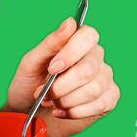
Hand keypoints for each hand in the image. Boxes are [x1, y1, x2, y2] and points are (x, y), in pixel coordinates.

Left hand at [5, 18, 119, 136]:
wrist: (28, 114)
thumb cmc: (29, 84)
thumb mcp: (31, 63)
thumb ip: (50, 43)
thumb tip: (70, 23)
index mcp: (76, 43)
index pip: (88, 35)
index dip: (71, 53)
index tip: (52, 68)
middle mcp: (95, 58)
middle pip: (88, 69)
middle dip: (62, 86)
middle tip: (45, 93)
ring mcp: (105, 78)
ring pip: (94, 88)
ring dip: (66, 100)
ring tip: (51, 102)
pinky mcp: (109, 99)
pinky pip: (100, 104)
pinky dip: (76, 111)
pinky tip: (62, 111)